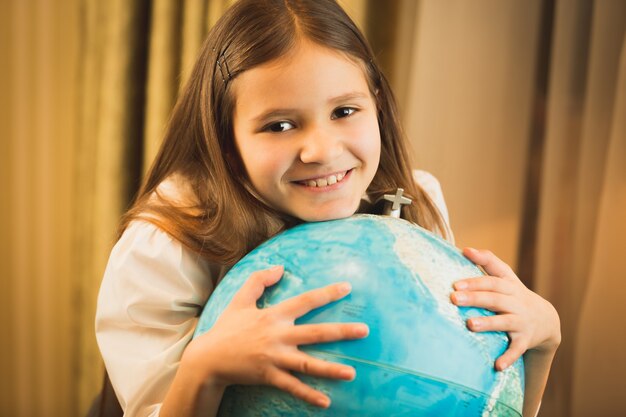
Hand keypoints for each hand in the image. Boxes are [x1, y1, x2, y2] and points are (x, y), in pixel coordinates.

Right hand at [185, 265, 368, 407]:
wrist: (208, 359)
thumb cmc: (227, 328)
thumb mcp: (240, 300)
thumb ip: (258, 280)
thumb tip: (280, 267)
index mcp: (273, 315)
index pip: (305, 301)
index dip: (327, 293)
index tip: (348, 287)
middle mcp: (278, 336)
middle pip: (315, 333)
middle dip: (341, 331)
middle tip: (365, 331)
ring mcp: (274, 358)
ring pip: (308, 364)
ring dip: (331, 369)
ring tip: (352, 373)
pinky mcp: (269, 376)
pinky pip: (292, 387)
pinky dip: (308, 395)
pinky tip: (326, 401)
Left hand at [450, 248, 560, 370]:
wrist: (547, 320)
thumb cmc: (514, 294)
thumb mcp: (506, 276)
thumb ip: (487, 261)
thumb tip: (464, 248)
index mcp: (509, 286)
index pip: (491, 281)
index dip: (474, 282)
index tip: (456, 284)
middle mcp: (516, 303)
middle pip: (495, 299)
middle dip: (475, 298)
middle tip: (454, 299)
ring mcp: (521, 322)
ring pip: (505, 322)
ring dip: (488, 324)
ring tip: (470, 325)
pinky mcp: (525, 340)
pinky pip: (517, 350)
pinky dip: (508, 357)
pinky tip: (497, 365)